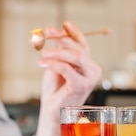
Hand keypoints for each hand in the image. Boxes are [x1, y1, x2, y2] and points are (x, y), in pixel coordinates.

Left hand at [35, 21, 101, 135]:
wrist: (52, 112)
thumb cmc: (54, 90)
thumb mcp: (55, 65)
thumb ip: (57, 50)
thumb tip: (52, 30)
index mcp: (88, 65)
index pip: (83, 44)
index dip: (74, 33)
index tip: (64, 23)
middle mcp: (92, 71)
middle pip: (80, 48)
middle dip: (63, 39)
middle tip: (48, 34)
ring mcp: (89, 79)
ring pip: (76, 56)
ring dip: (57, 52)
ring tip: (43, 54)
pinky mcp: (80, 86)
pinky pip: (67, 69)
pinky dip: (53, 64)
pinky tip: (42, 64)